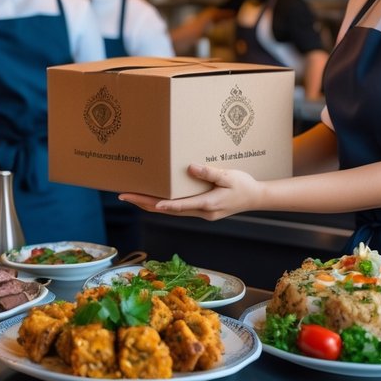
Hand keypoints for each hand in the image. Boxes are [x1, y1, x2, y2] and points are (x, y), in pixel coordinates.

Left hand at [119, 164, 263, 220]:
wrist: (256, 198)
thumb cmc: (243, 185)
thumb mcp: (229, 176)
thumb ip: (210, 172)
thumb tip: (190, 168)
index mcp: (208, 204)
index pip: (182, 206)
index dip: (166, 205)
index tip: (150, 204)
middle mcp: (202, 212)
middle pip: (169, 210)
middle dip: (145, 203)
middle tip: (125, 196)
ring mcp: (200, 213)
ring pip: (171, 211)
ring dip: (150, 205)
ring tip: (132, 198)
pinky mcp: (201, 210)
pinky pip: (178, 208)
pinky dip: (163, 204)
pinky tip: (153, 199)